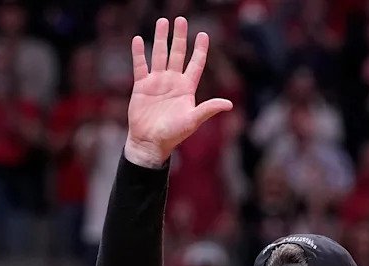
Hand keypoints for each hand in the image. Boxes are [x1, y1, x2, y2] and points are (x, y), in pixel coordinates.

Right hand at [125, 17, 232, 166]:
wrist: (150, 142)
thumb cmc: (173, 134)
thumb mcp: (193, 120)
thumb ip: (208, 109)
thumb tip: (229, 104)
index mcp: (187, 88)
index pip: (196, 64)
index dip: (200, 50)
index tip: (203, 34)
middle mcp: (173, 81)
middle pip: (177, 53)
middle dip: (179, 37)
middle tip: (181, 20)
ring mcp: (157, 82)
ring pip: (159, 55)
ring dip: (160, 38)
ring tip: (162, 22)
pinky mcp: (141, 86)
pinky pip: (140, 65)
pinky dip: (139, 53)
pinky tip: (139, 40)